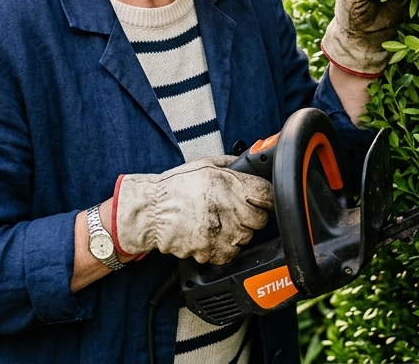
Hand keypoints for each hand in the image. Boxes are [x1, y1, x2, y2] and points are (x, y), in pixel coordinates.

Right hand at [113, 155, 272, 264]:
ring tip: (219, 222)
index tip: (261, 199)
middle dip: (251, 215)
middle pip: (260, 220)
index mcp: (229, 183)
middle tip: (235, 211)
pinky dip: (224, 247)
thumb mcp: (205, 164)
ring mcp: (220, 232)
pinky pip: (231, 254)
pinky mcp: (211, 251)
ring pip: (247, 238)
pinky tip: (212, 235)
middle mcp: (228, 209)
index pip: (268, 195)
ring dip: (238, 232)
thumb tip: (250, 165)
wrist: (151, 211)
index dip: (265, 197)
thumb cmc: (176, 187)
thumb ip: (232, 165)